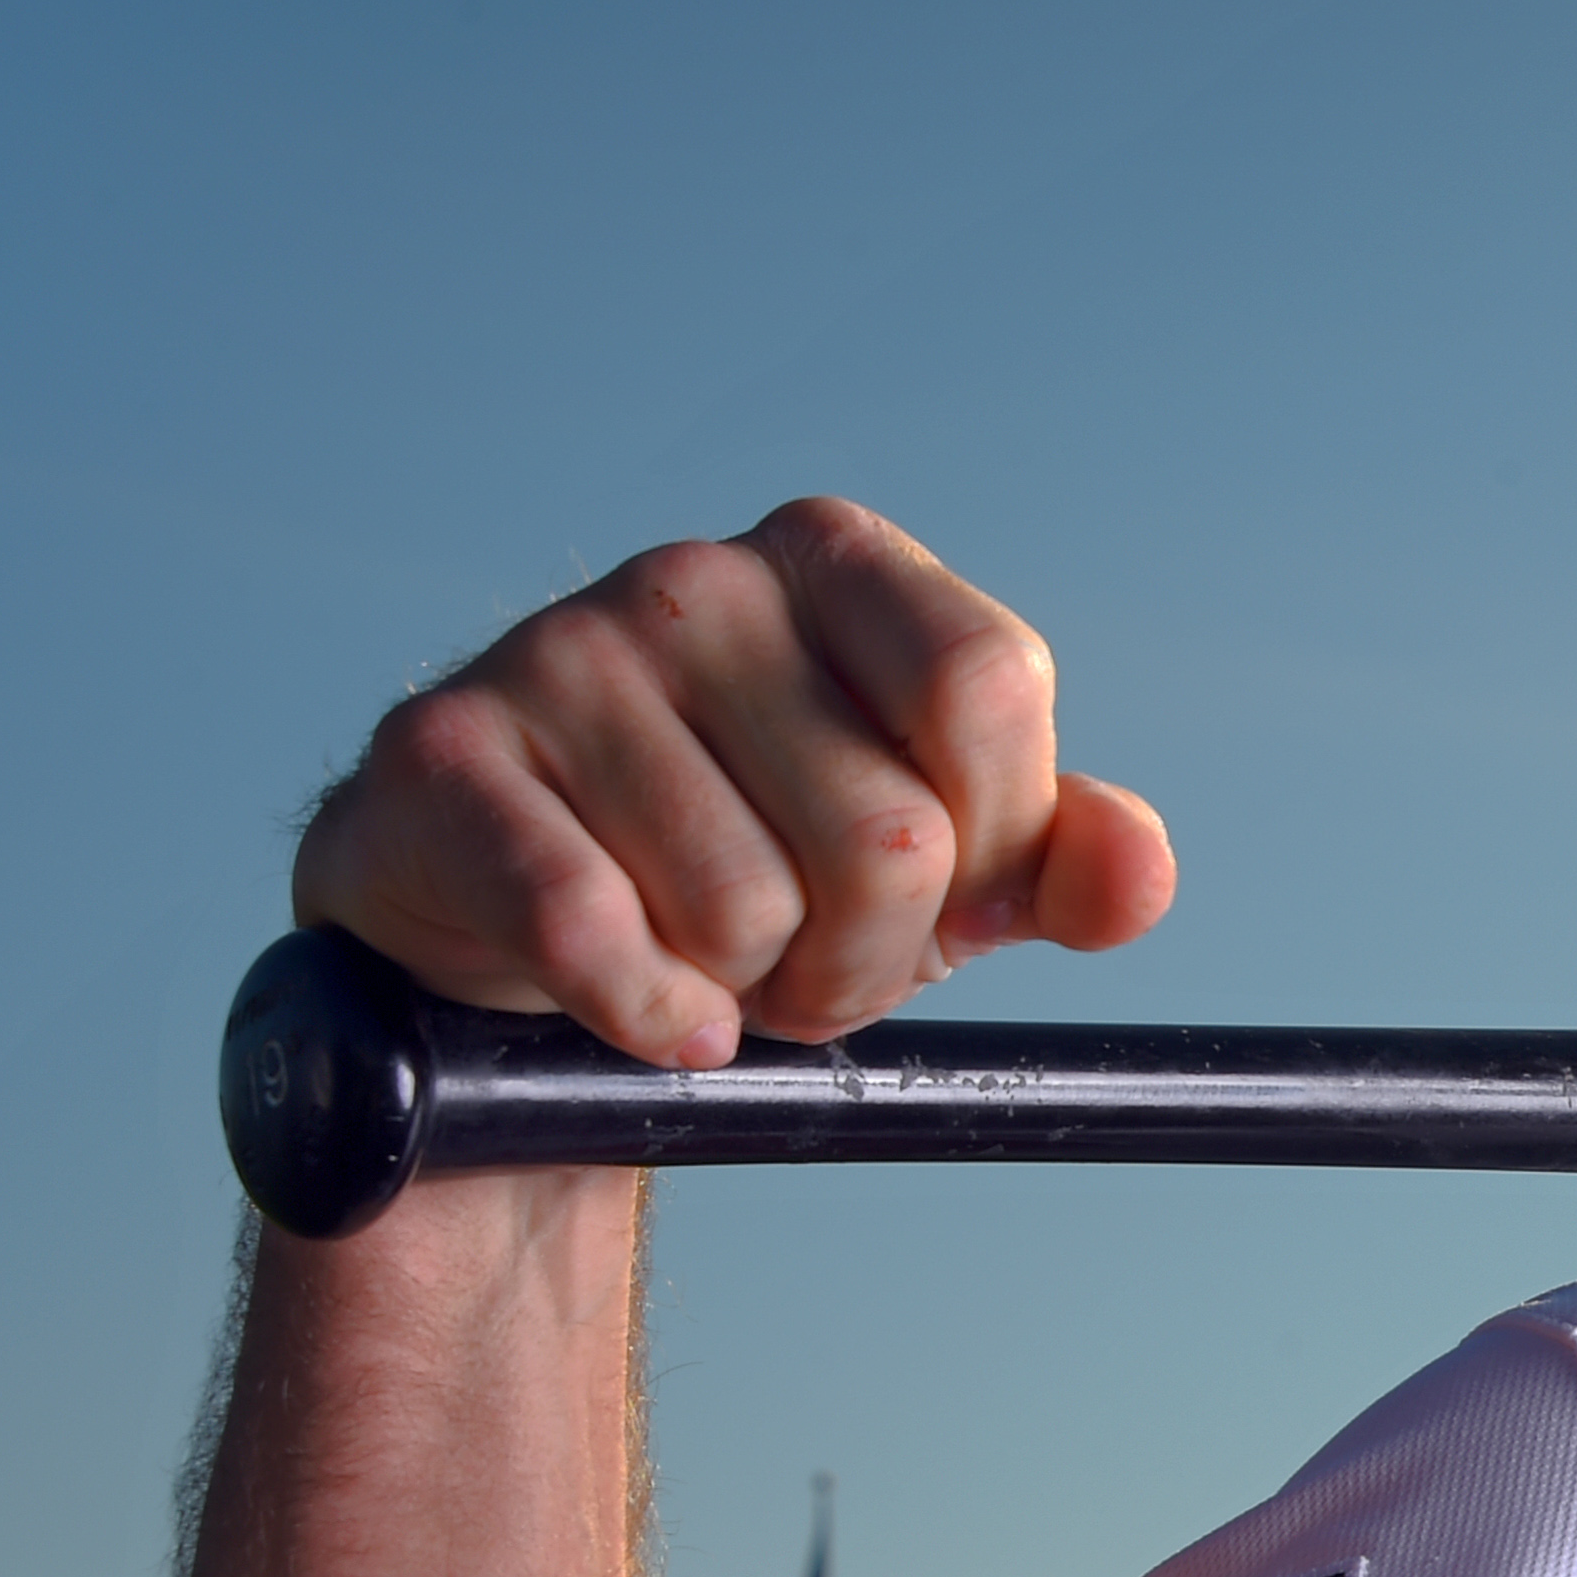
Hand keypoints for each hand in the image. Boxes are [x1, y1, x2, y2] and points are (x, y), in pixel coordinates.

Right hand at [292, 498, 1174, 1064]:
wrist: (533, 955)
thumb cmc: (759, 882)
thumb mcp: (942, 874)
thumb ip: (1059, 865)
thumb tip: (1136, 869)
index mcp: (836, 563)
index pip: (990, 687)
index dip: (990, 840)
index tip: (943, 888)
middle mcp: (700, 580)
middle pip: (891, 833)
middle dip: (866, 959)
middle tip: (800, 960)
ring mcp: (557, 653)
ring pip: (747, 907)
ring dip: (747, 992)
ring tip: (699, 957)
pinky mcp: (440, 757)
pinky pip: (592, 933)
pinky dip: (642, 1012)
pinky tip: (639, 1004)